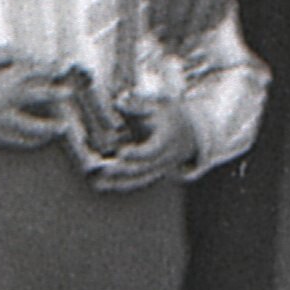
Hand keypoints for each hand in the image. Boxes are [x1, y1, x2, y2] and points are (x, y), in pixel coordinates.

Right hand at [0, 51, 64, 151]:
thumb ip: (9, 54)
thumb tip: (33, 58)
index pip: (31, 70)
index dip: (48, 67)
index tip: (61, 67)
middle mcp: (2, 100)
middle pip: (37, 95)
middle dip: (57, 93)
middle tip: (70, 92)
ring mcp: (0, 120)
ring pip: (32, 126)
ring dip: (51, 127)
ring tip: (64, 126)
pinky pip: (21, 141)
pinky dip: (35, 140)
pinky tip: (45, 137)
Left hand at [78, 95, 197, 189]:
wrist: (190, 132)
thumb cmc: (169, 114)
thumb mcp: (157, 104)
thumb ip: (137, 105)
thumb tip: (118, 103)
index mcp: (167, 140)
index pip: (152, 151)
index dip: (136, 154)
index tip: (121, 153)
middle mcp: (165, 158)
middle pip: (143, 169)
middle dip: (122, 171)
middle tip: (103, 170)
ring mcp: (161, 168)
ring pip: (140, 180)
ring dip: (119, 183)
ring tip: (99, 184)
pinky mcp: (155, 173)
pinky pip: (139, 182)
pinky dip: (122, 184)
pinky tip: (104, 186)